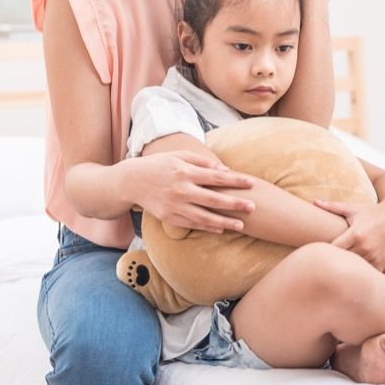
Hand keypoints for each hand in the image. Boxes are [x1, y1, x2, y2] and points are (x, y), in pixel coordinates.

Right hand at [129, 150, 254, 234]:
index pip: (216, 177)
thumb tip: (224, 169)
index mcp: (185, 171)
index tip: (252, 183)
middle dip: (235, 204)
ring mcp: (175, 206)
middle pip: (214, 199)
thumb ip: (202, 161)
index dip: (235, 180)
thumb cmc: (159, 165)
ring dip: (224, 222)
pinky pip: (192, 224)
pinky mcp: (169, 217)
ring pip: (204, 217)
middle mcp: (181, 190)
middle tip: (253, 207)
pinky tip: (221, 229)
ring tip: (242, 225)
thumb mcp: (178, 155)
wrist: (131, 182)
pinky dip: (207, 227)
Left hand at [314, 199, 384, 275]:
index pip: (334, 248)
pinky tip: (351, 266)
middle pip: (342, 259)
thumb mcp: (352, 209)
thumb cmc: (370, 211)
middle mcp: (364, 247)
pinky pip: (365, 269)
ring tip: (335, 263)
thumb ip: (332, 207)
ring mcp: (373, 255)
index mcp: (355, 234)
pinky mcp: (379, 260)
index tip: (318, 249)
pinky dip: (358, 268)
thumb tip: (314, 201)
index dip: (325, 250)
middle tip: (323, 259)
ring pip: (354, 266)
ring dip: (346, 264)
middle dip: (334, 259)